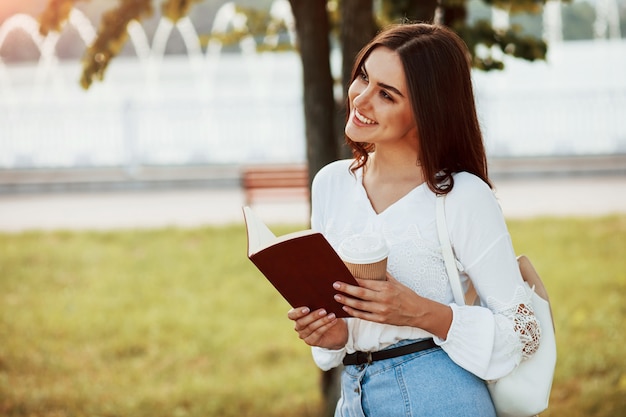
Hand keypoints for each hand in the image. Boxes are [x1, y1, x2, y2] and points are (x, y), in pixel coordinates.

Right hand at [287, 307, 347, 349]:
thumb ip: (318, 302)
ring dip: (322, 321)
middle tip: (324, 310)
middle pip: (301, 322)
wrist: (337, 330)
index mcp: (297, 315)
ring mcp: (304, 335)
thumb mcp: (323, 307)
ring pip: (311, 327)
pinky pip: (317, 333)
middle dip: (313, 316)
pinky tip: (333, 321)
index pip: (291, 315)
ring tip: (332, 315)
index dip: (297, 312)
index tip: (307, 309)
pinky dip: (326, 326)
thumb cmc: (327, 313)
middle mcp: (298, 326)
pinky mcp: (311, 341)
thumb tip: (321, 295)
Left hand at [333, 273, 451, 338]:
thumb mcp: (397, 283)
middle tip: (335, 285)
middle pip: (360, 293)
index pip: (365, 282)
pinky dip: (353, 312)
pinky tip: (346, 308)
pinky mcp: (380, 320)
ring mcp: (381, 310)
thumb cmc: (407, 296)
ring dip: (346, 301)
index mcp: (386, 287)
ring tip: (337, 297)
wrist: (418, 312)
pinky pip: (363, 316)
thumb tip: (373, 268)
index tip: (343, 276)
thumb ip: (384, 276)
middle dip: (346, 289)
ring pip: (359, 306)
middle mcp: (383, 299)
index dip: (353, 280)